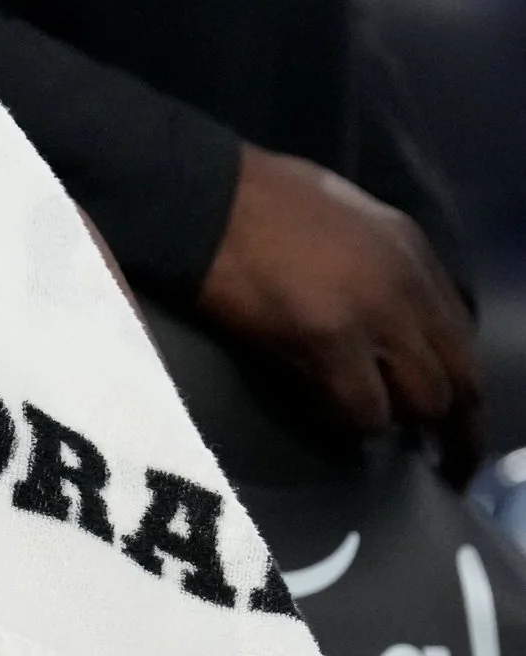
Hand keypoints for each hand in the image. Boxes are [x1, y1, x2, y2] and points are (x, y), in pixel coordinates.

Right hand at [199, 144, 482, 480]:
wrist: (194, 193)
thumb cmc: (250, 199)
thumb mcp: (341, 213)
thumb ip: (375, 261)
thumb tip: (382, 313)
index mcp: (411, 250)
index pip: (461, 334)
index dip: (457, 381)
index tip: (447, 414)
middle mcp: (409, 284)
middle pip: (457, 378)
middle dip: (453, 428)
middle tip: (438, 462)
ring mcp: (373, 313)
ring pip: (420, 402)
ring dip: (391, 420)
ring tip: (360, 427)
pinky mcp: (327, 339)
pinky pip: (361, 410)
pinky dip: (345, 422)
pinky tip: (318, 413)